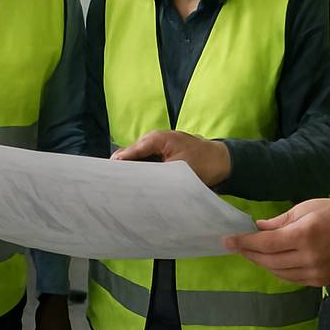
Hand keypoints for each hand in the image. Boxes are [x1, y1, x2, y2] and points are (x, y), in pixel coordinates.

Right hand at [112, 130, 231, 186]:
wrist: (225, 162)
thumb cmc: (203, 163)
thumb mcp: (177, 170)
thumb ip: (154, 175)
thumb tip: (136, 185)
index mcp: (155, 139)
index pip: (127, 153)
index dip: (116, 167)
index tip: (105, 181)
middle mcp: (153, 141)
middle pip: (130, 157)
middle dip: (122, 171)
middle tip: (112, 190)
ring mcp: (158, 148)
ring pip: (137, 162)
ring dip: (133, 174)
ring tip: (123, 191)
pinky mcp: (163, 157)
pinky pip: (147, 164)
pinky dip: (143, 174)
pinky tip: (139, 188)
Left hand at [224, 198, 329, 286]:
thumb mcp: (306, 207)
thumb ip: (280, 220)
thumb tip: (259, 228)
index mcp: (304, 235)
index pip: (265, 243)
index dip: (244, 243)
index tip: (227, 241)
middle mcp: (308, 258)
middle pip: (269, 260)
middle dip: (249, 253)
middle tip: (235, 247)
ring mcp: (316, 272)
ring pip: (278, 273)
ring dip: (262, 263)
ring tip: (250, 254)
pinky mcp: (322, 281)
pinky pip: (292, 279)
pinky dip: (278, 271)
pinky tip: (270, 263)